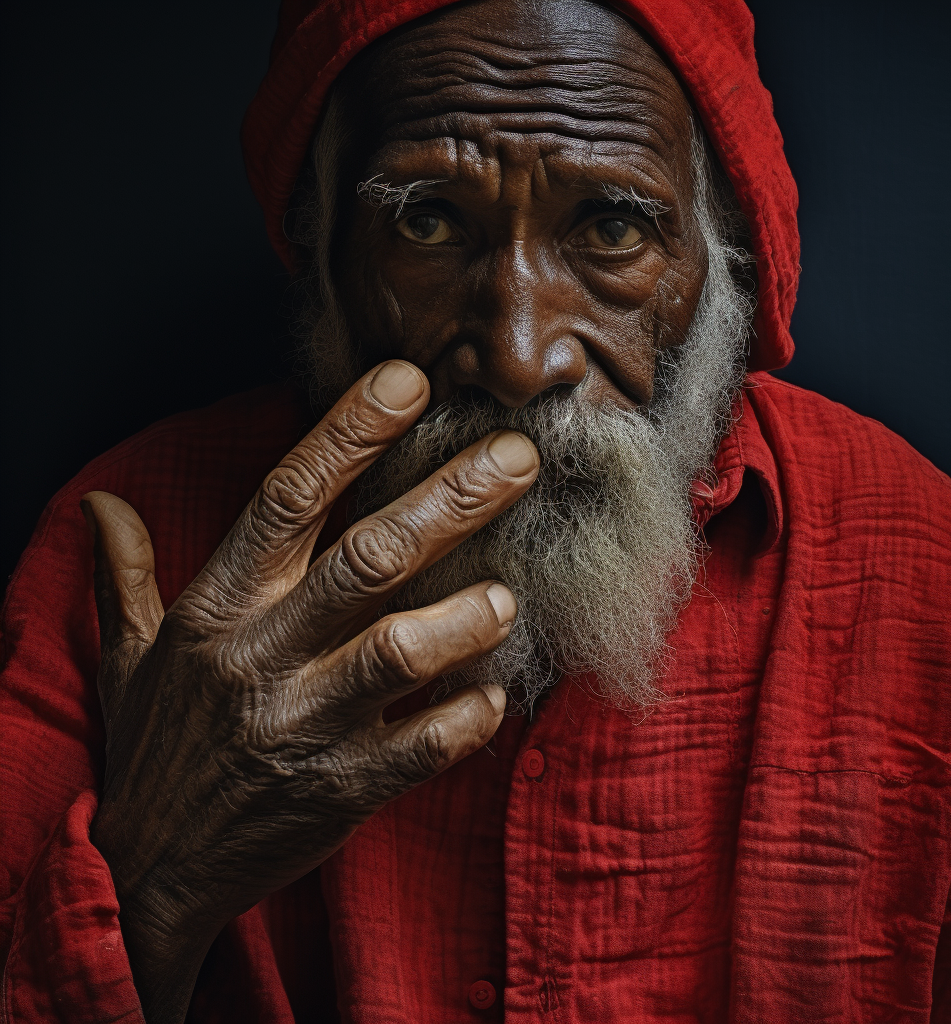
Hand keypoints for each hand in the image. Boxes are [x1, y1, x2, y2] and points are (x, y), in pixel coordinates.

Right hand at [82, 360, 538, 1021]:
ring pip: (396, 653)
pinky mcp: (340, 791)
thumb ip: (124, 576)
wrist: (148, 877)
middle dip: (449, 500)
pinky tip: (492, 695)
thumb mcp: (129, 659)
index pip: (285, 496)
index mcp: (217, 609)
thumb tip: (101, 505)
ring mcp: (303, 725)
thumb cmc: (156, 750)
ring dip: (463, 618)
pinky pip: (421, 748)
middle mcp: (262, 655)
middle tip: (518, 457)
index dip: (348, 432)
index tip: (407, 381)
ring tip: (508, 594)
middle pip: (367, 558)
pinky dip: (466, 717)